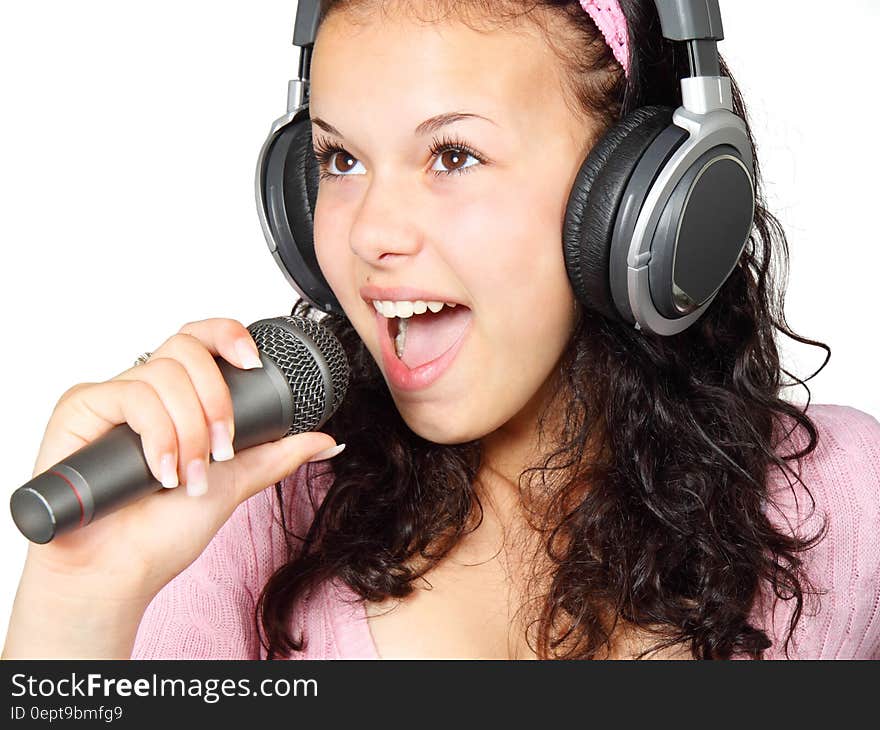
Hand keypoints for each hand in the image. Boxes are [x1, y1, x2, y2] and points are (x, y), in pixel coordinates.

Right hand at [19, 317, 338, 604]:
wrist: (118, 572)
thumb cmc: (163, 532)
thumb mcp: (234, 483)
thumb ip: (276, 455)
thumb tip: (328, 440)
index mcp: (178, 398)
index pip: (202, 341)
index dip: (228, 336)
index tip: (255, 363)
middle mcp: (144, 390)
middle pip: (186, 348)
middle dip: (216, 400)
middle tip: (223, 450)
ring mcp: (111, 397)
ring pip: (163, 374)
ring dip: (189, 430)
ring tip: (189, 477)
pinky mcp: (79, 408)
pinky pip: (129, 395)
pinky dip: (157, 435)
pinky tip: (162, 472)